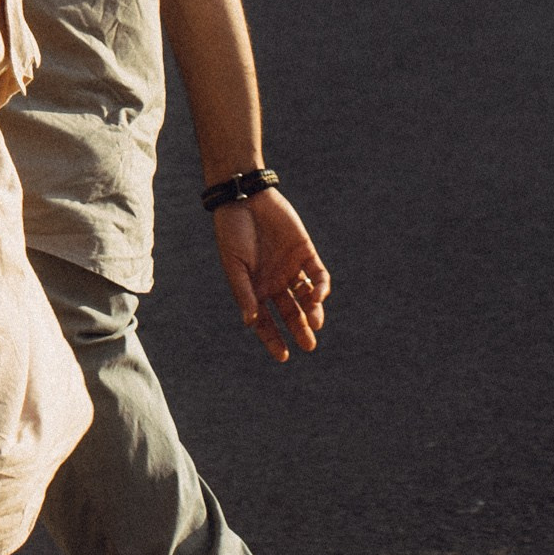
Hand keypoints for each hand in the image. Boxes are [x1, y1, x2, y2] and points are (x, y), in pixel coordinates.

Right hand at [213, 187, 329, 362]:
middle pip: (290, 312)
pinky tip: (318, 296)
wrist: (245, 198)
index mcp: (255, 288)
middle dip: (299, 329)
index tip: (282, 356)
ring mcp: (291, 267)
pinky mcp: (305, 251)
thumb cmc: (233, 232)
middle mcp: (275, 281)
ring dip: (312, 311)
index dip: (273, 339)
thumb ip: (244, 293)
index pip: (266, 321)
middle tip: (308, 345)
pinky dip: (320, 287)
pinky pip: (317, 275)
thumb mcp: (235, 265)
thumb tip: (251, 322)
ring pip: (307, 297)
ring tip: (314, 322)